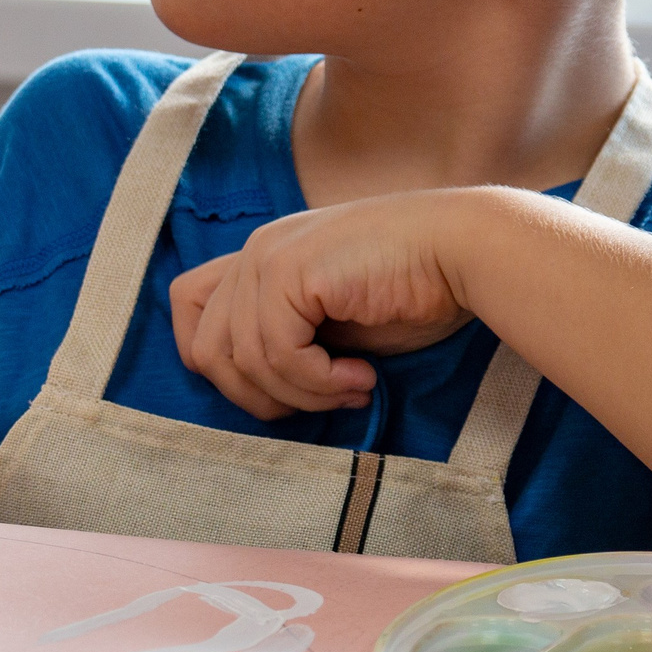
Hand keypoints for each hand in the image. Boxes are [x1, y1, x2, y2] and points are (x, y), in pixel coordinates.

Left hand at [169, 191, 478, 418]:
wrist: (463, 251)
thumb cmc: (413, 290)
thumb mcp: (334, 322)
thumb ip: (288, 340)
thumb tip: (256, 393)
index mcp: (259, 259)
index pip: (188, 312)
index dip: (220, 365)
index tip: (280, 388)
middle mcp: (254, 252)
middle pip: (204, 352)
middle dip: (260, 396)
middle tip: (322, 399)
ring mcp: (267, 257)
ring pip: (243, 362)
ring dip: (302, 393)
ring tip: (352, 388)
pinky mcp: (289, 272)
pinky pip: (278, 355)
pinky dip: (319, 382)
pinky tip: (361, 376)